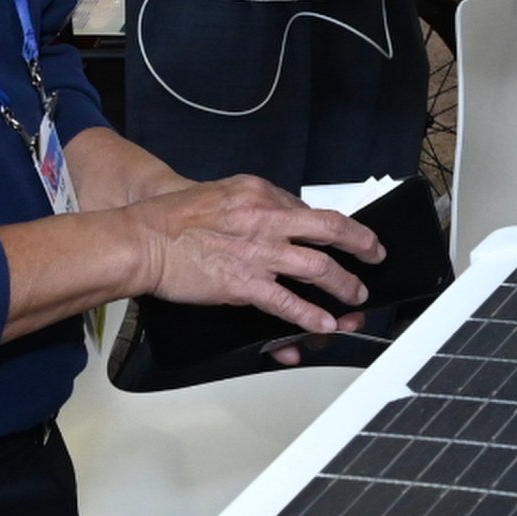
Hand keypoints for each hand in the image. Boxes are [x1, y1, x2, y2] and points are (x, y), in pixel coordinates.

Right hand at [125, 174, 385, 334]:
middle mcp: (266, 218)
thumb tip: (281, 215)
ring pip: (318, 268)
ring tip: (356, 295)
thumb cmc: (171, 219)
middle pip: (329, 229)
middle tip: (374, 254)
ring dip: (344, 284)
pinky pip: (288, 302)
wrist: (142, 240)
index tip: (340, 235)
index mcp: (259, 192)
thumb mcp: (220, 194)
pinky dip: (311, 315)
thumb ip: (253, 204)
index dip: (329, 227)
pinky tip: (325, 323)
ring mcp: (258, 252)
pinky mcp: (244, 283)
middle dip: (360, 244)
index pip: (306, 208)